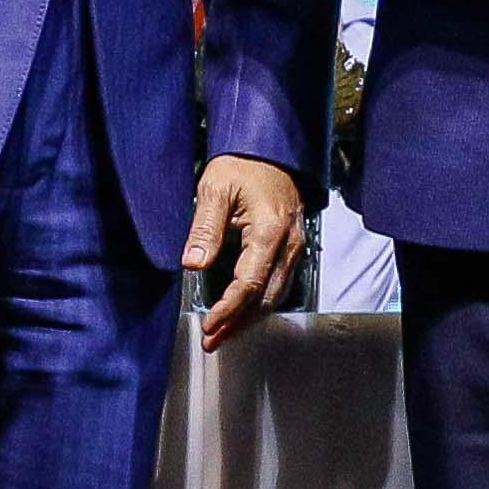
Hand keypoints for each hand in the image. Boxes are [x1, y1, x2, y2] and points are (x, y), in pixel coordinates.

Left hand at [185, 154, 308, 345]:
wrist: (270, 148)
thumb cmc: (242, 165)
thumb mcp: (215, 189)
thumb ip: (205, 229)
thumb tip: (193, 265)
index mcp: (269, 232)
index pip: (249, 285)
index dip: (228, 310)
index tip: (209, 325)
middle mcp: (288, 244)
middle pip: (266, 299)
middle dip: (238, 323)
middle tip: (212, 340)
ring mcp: (295, 247)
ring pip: (276, 295)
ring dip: (249, 318)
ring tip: (223, 332)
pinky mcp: (293, 247)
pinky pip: (280, 284)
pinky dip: (260, 303)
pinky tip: (243, 311)